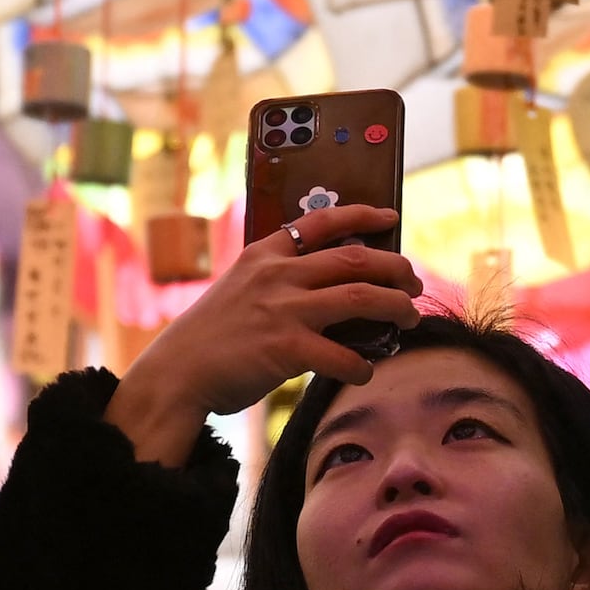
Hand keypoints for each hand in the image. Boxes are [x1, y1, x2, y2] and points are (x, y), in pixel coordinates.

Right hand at [105, 203, 416, 465]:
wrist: (176, 373)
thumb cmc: (208, 338)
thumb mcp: (237, 291)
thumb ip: (276, 284)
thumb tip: (328, 294)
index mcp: (264, 256)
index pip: (320, 222)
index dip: (361, 215)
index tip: (389, 216)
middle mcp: (277, 275)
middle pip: (355, 259)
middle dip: (395, 268)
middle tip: (414, 282)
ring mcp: (282, 310)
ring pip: (360, 297)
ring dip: (395, 308)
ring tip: (411, 319)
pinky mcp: (285, 349)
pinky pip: (342, 356)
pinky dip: (361, 365)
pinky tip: (365, 371)